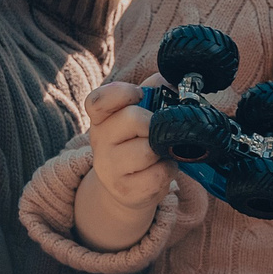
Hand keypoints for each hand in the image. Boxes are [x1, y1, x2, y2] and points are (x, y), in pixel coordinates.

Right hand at [81, 81, 170, 217]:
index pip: (98, 100)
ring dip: (163, 150)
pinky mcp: (126, 191)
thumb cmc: (139, 144)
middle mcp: (99, 142)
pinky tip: (161, 170)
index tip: (139, 94)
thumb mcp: (142, 115)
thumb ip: (155, 92)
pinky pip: (158, 174)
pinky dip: (168, 171)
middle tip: (158, 132)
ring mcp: (109, 169)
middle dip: (154, 123)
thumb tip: (173, 82)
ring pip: (147, 150)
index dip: (122, 92)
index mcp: (101, 118)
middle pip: (133, 119)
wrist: (128, 189)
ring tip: (160, 153)